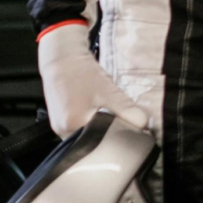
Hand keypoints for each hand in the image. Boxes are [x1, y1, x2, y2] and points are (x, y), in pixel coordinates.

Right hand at [36, 23, 149, 138]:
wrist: (61, 58)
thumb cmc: (83, 74)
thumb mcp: (109, 92)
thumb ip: (127, 110)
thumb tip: (144, 125)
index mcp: (73, 126)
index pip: (99, 144)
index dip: (115, 140)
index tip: (128, 134)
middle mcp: (62, 131)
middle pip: (90, 143)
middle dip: (106, 138)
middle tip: (121, 129)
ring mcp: (57, 128)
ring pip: (83, 137)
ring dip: (97, 132)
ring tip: (110, 122)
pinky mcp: (58, 122)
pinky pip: (76, 131)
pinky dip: (88, 126)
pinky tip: (97, 117)